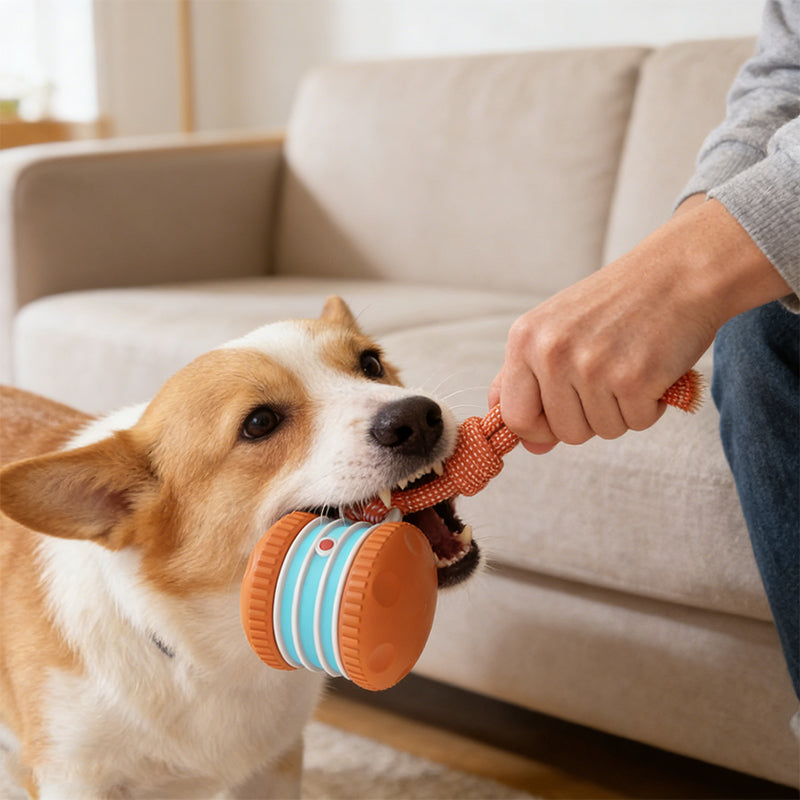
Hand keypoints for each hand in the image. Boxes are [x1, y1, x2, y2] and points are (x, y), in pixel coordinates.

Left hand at [489, 199, 789, 452]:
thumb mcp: (557, 329)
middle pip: (564, 432)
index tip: (562, 416)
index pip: (515, 417)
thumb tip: (530, 447)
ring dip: (623, 410)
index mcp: (524, 339)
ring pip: (603, 431)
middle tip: (610, 376)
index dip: (540, 429)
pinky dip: (651, 405)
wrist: (679, 270)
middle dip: (591, 417)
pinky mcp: (633, 379)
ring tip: (632, 366)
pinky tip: (654, 369)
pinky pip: (637, 424)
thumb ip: (532, 385)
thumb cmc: (617, 304)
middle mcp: (551, 352)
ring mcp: (591, 366)